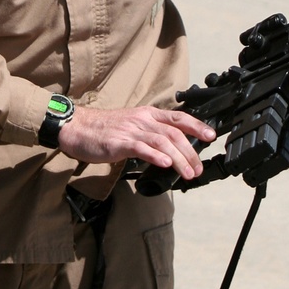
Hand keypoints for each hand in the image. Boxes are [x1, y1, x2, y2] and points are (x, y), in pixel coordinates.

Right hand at [57, 104, 215, 180]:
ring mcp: (131, 130)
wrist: (77, 127)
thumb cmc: (103, 130)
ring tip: (188, 173)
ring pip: (162, 142)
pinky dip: (155, 156)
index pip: (178, 117)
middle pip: (174, 133)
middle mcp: (142, 120)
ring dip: (179, 159)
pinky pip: (141, 148)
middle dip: (191, 152)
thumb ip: (150, 134)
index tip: (210, 136)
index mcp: (147, 114)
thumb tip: (168, 151)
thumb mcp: (132, 126)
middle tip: (198, 168)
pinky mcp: (119, 142)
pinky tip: (165, 164)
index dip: (196, 126)